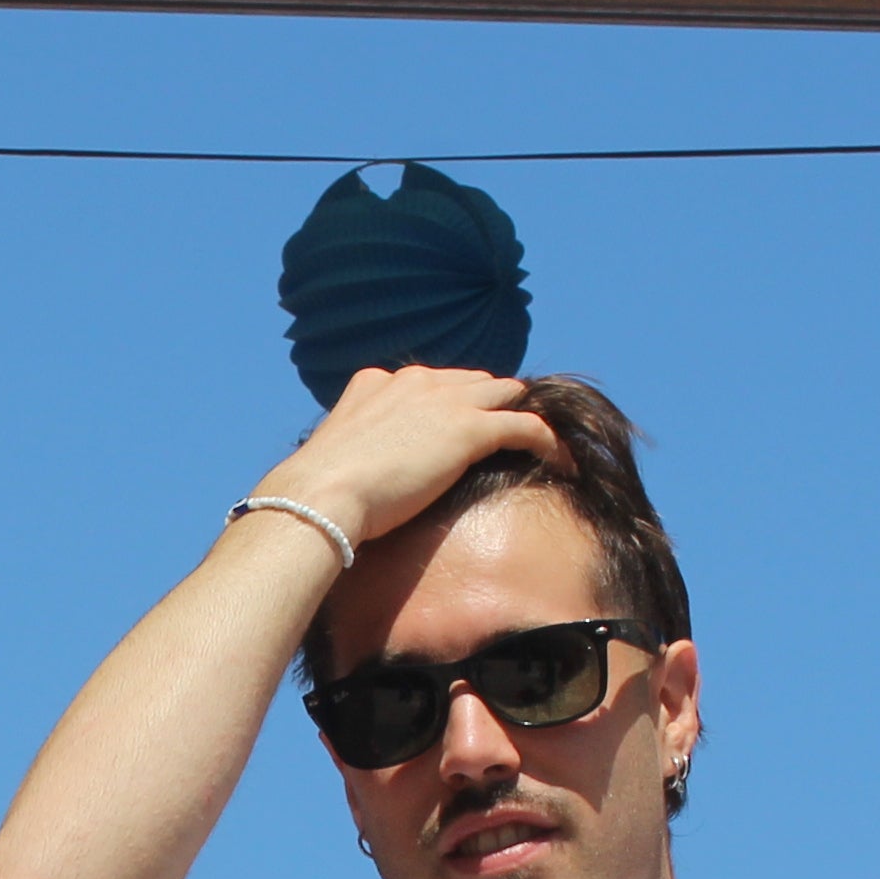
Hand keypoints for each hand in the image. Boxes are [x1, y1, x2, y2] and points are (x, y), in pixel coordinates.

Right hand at [252, 366, 575, 560]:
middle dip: (493, 405)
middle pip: (475, 382)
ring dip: (524, 416)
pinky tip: (562, 463)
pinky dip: (548, 441)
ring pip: (506, 395)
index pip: (434, 383)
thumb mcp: (335, 461)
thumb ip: (356, 456)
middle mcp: (415, 381)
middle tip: (509, 440)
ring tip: (542, 446)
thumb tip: (349, 482)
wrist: (320, 497)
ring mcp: (445, 402)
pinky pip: (527, 426)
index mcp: (379, 384)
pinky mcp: (469, 428)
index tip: (463, 430)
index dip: (454, 404)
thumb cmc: (316, 494)